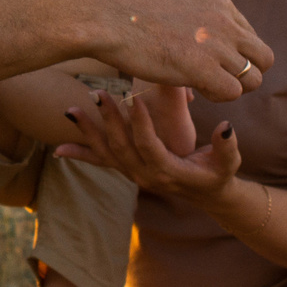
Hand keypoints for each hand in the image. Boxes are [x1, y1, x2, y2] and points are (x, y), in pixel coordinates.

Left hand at [56, 87, 242, 205]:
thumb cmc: (220, 172)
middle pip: (122, 148)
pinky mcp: (128, 170)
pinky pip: (102, 163)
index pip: (149, 147)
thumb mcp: (228, 161)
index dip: (141, 125)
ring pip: (107, 154)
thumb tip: (226, 127)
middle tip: (99, 93)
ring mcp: (134, 174)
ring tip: (71, 110)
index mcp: (168, 172)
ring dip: (88, 132)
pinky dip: (81, 154)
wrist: (208, 193)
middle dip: (109, 120)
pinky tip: (58, 150)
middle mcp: (146, 176)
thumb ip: (227, 145)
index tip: (133, 100)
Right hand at [91, 0, 271, 101]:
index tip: (209, 62)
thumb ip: (203, 25)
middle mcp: (225, 20)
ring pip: (252, 79)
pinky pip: (232, 92)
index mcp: (221, 3)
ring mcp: (216, 43)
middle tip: (215, 80)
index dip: (235, 57)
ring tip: (201, 84)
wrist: (106, 19)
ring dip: (230, 88)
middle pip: (264, 59)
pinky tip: (194, 88)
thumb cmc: (133, 20)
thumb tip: (213, 54)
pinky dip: (217, 97)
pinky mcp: (202, 66)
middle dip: (245, 75)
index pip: (252, 39)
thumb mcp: (179, 11)